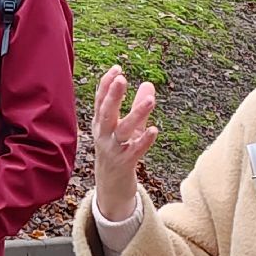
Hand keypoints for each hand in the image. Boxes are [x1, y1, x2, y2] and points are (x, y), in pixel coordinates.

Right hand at [92, 65, 158, 221]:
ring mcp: (113, 150)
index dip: (106, 85)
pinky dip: (144, 141)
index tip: (116, 68)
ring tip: (150, 100)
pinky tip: (154, 130)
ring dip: (136, 115)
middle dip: (113, 95)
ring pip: (123, 130)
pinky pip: (135, 150)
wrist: (111, 187)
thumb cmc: (119, 152)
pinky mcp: (124, 163)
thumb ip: (137, 107)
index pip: (101, 101)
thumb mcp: (127, 128)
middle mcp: (103, 135)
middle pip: (106, 113)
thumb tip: (148, 84)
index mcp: (101, 124)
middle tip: (122, 79)